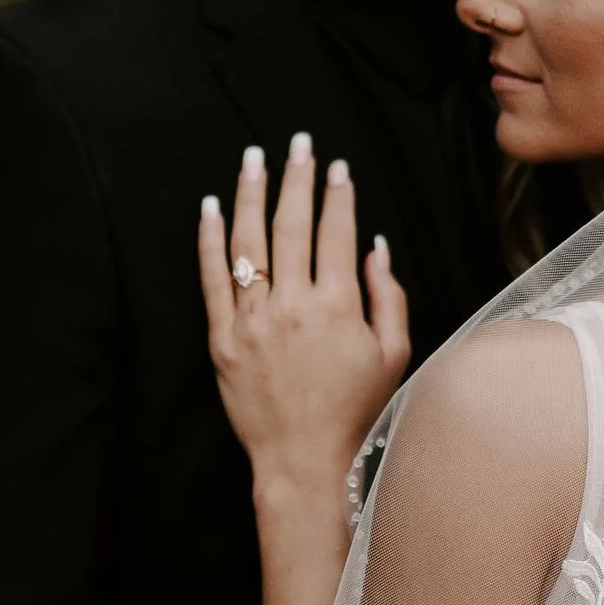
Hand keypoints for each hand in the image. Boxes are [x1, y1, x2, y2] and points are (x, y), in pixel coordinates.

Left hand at [198, 134, 409, 491]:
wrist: (305, 461)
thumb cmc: (356, 412)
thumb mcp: (394, 354)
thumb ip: (389, 296)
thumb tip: (377, 247)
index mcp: (338, 306)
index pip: (337, 233)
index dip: (338, 195)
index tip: (337, 168)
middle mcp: (293, 305)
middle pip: (292, 225)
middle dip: (297, 179)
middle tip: (299, 143)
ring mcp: (252, 321)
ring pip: (249, 242)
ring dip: (252, 194)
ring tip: (255, 158)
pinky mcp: (222, 340)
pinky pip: (212, 279)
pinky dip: (210, 240)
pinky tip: (212, 207)